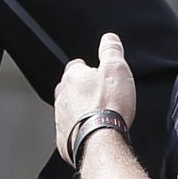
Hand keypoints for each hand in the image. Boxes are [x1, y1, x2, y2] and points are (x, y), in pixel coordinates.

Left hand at [53, 33, 140, 152]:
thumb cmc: (109, 107)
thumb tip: (109, 38)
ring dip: (79, 110)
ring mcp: (61, 119)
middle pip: (69, 89)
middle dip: (82, 90)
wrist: (101, 140)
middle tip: (99, 95)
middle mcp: (62, 97)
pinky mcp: (63, 139)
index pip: (76, 66)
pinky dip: (78, 130)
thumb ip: (111, 51)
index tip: (97, 73)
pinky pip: (69, 131)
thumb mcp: (116, 69)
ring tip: (97, 114)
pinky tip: (90, 132)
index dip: (89, 69)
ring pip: (68, 110)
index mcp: (72, 78)